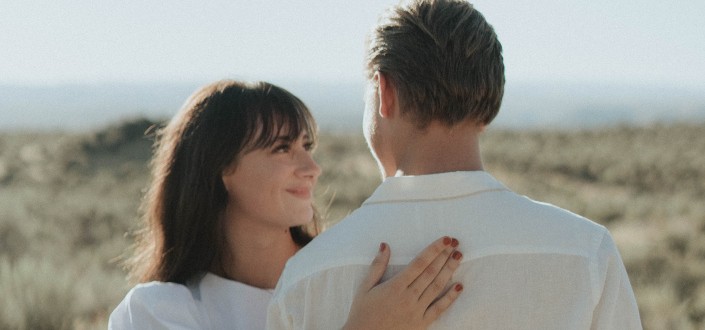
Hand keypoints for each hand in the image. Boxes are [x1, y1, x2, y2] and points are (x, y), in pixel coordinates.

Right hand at [342, 236, 463, 329]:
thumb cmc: (362, 313)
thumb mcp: (365, 288)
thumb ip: (377, 266)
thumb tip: (385, 245)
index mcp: (395, 286)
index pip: (419, 263)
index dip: (433, 250)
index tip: (444, 240)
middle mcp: (408, 297)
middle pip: (430, 272)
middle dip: (444, 256)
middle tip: (455, 243)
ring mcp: (417, 311)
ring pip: (437, 287)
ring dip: (449, 271)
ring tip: (458, 257)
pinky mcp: (421, 323)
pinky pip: (439, 309)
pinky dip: (450, 298)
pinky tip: (459, 286)